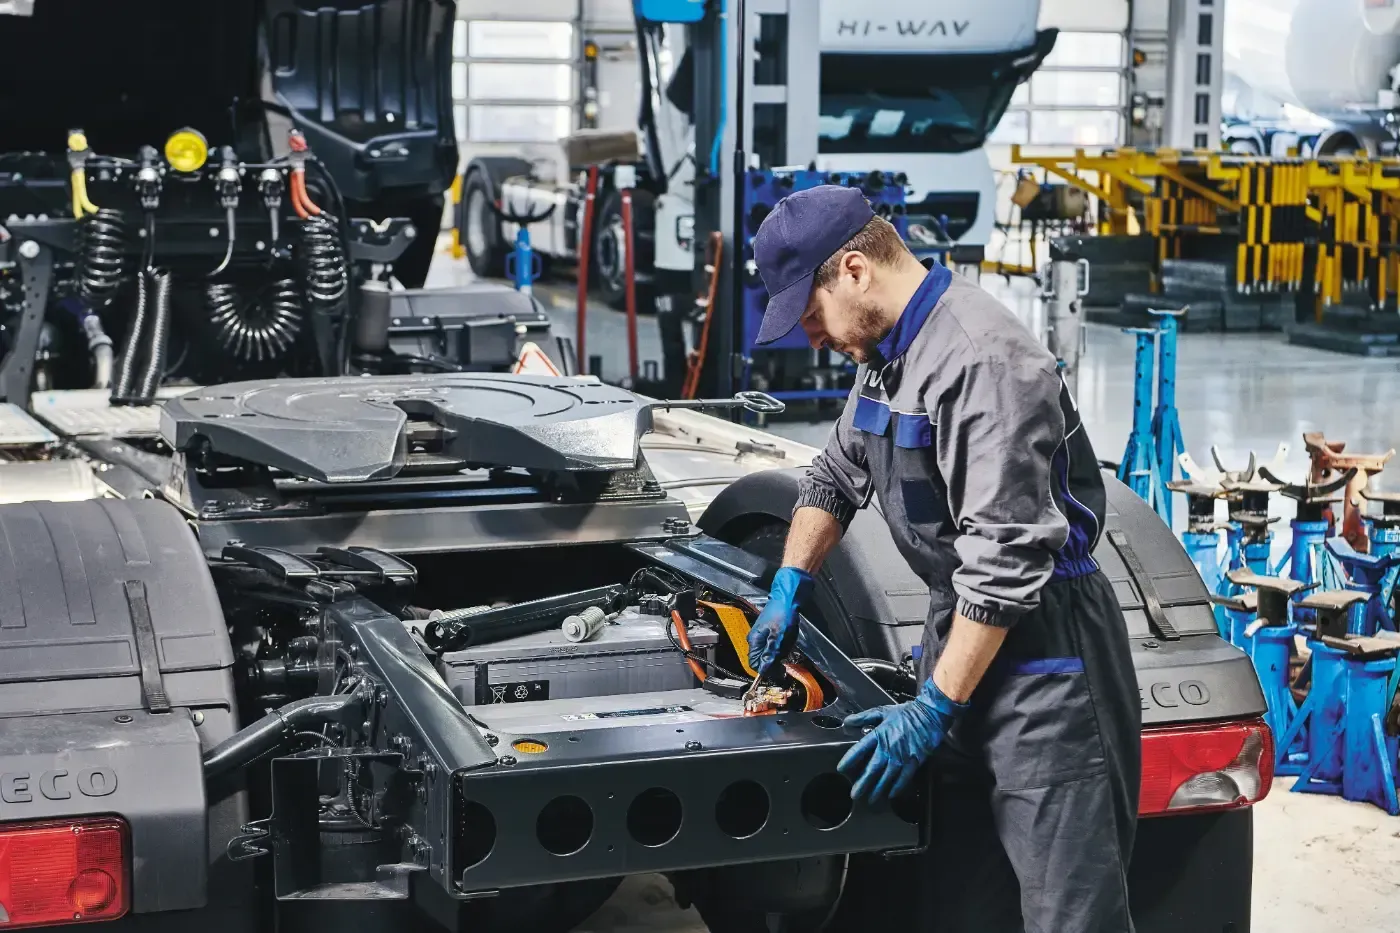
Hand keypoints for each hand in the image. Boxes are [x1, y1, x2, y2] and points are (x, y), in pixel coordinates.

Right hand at [746, 567, 813, 674]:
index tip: (780, 672)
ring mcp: (762, 636)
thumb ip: (770, 654)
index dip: (767, 671)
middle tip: (786, 658)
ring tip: (787, 645)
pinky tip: (787, 641)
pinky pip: (773, 646)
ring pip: (768, 654)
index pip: (755, 664)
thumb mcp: (778, 636)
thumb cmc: (782, 614)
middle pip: (762, 660)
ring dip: (779, 654)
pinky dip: (781, 647)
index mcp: (754, 641)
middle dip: (774, 662)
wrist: (787, 598)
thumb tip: (764, 670)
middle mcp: (755, 640)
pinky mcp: (769, 632)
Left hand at [837, 677, 968, 805]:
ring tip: (870, 799)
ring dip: (878, 789)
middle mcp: (888, 748)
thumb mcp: (882, 711)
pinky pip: (904, 778)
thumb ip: (864, 717)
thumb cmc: (906, 713)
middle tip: (854, 794)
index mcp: (879, 734)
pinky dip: (897, 787)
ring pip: (886, 777)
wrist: (930, 715)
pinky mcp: (914, 762)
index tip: (841, 769)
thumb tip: (848, 721)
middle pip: (872, 769)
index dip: (849, 760)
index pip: (859, 749)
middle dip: (862, 783)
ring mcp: (901, 756)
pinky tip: (891, 794)